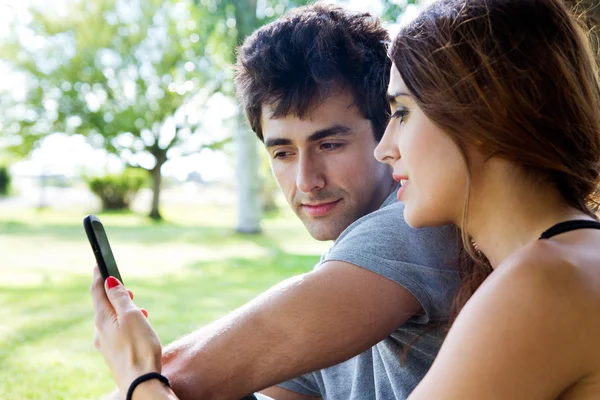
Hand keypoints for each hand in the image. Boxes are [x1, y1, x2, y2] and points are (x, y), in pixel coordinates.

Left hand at [91, 265, 161, 394]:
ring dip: (124, 311)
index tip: (99, 263)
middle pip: (104, 306)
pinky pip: (118, 333)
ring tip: (141, 309)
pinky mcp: (115, 355)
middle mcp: (100, 332)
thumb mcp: (132, 316)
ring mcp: (107, 345)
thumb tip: (109, 281)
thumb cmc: (139, 347)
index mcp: (102, 319)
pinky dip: (127, 324)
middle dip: (115, 295)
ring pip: (112, 321)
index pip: (96, 292)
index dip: (98, 276)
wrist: (141, 383)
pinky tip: (140, 329)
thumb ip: (120, 298)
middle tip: (128, 288)